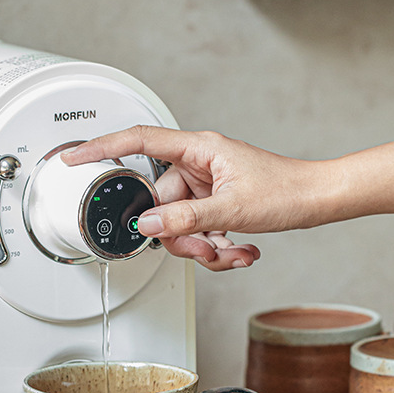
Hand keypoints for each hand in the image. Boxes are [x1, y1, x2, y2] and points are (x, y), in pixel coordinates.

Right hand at [61, 127, 306, 270]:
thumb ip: (186, 218)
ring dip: (202, 247)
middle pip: (160, 204)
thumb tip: (149, 225)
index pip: (139, 141)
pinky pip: (197, 231)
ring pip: (179, 224)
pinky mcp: (216, 205)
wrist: (318, 201)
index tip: (74, 158)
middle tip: (203, 248)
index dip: (102, 148)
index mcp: (198, 149)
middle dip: (181, 236)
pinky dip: (215, 248)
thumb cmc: (288, 190)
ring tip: (230, 251)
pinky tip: (239, 250)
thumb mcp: (233, 209)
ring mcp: (206, 187)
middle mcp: (198, 165)